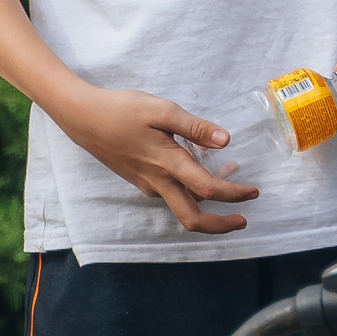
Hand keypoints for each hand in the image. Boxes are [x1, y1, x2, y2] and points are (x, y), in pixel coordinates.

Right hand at [53, 84, 253, 233]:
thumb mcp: (162, 111)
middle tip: (243, 220)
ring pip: (181, 206)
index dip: (234, 195)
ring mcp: (147, 184)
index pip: (208, 190)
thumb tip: (226, 141)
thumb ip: (196, 127)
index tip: (253, 192)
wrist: (83, 117)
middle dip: (219, 225)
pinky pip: (171, 195)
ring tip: (229, 187)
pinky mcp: (140, 180)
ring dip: (207, 206)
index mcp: (168, 165)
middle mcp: (158, 182)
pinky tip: (200, 171)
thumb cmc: (122, 110)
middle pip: (191, 218)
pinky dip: (191, 192)